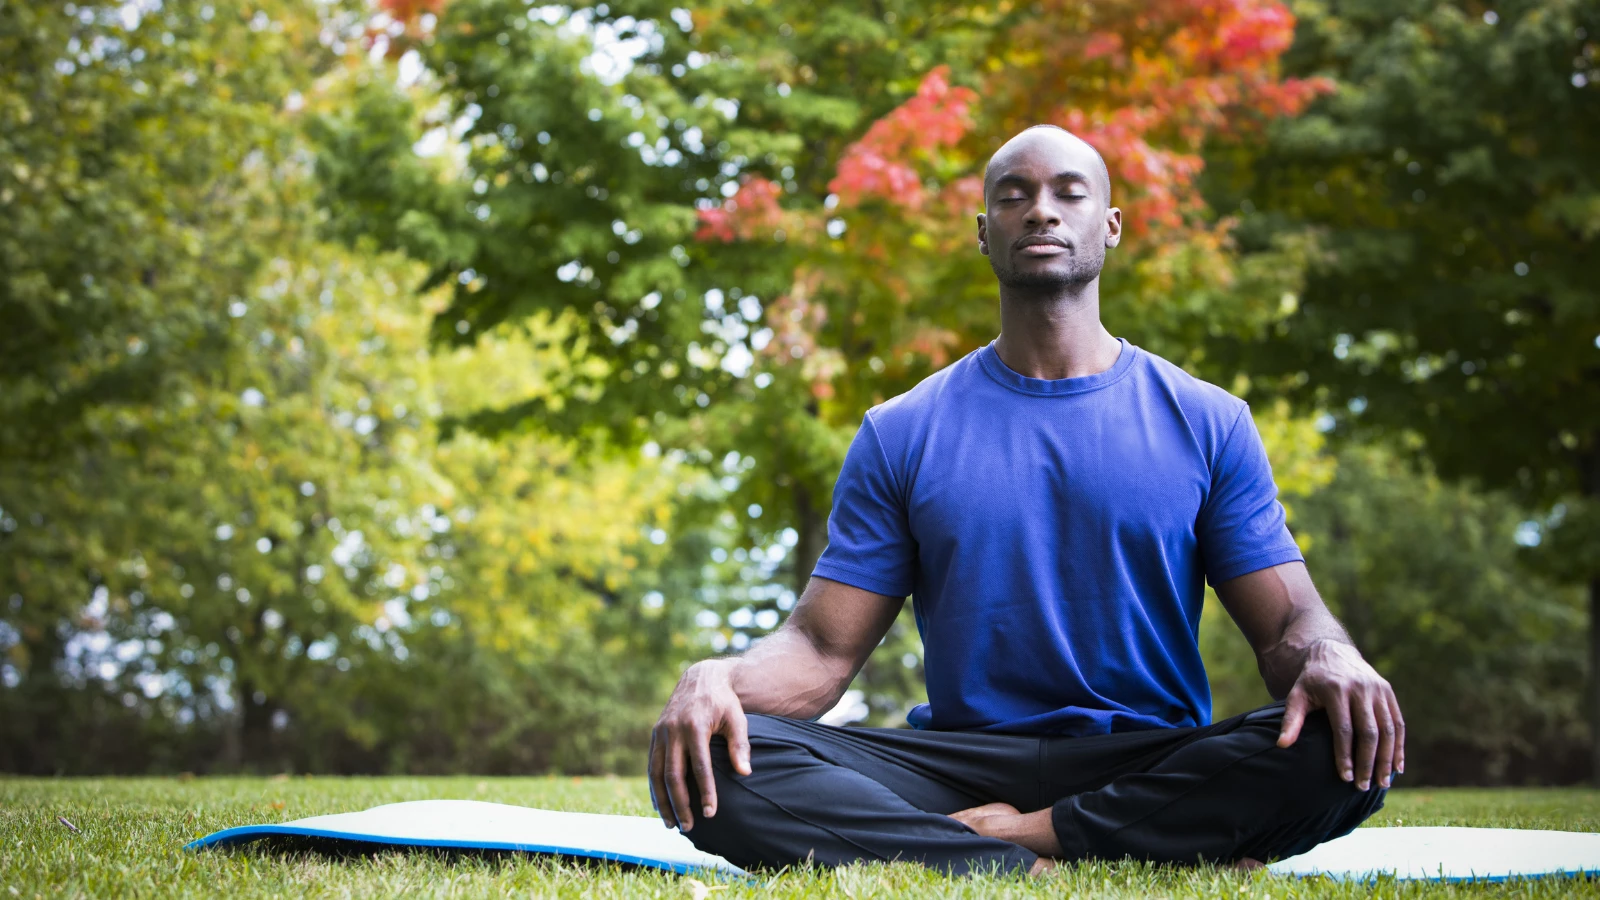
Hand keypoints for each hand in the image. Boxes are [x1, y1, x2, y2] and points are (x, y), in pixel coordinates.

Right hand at [648, 659, 751, 830]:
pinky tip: (660, 805)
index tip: (710, 813)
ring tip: (671, 824)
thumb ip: (740, 745)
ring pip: (656, 773)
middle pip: (673, 775)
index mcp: (694, 726)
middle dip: (680, 804)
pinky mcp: (655, 734)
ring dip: (662, 801)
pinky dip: (654, 787)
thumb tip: (745, 773)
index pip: (700, 767)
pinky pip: (651, 765)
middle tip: (689, 827)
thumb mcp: (737, 718)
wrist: (701, 677)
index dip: (705, 792)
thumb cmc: (724, 701)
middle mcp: (673, 730)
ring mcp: (661, 732)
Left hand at [1277, 639, 1404, 790]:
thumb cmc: (1311, 681)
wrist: (1332, 653)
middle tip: (1364, 787)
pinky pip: (1397, 723)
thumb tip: (1281, 745)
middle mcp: (1361, 689)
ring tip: (1383, 783)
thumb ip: (1291, 720)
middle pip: (1369, 732)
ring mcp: (1378, 689)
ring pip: (1387, 729)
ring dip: (1387, 758)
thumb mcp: (1297, 695)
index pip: (1343, 729)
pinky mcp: (1388, 692)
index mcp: (1336, 690)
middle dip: (1367, 762)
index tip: (1345, 778)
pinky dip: (1399, 746)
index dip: (1345, 755)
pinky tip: (1397, 766)